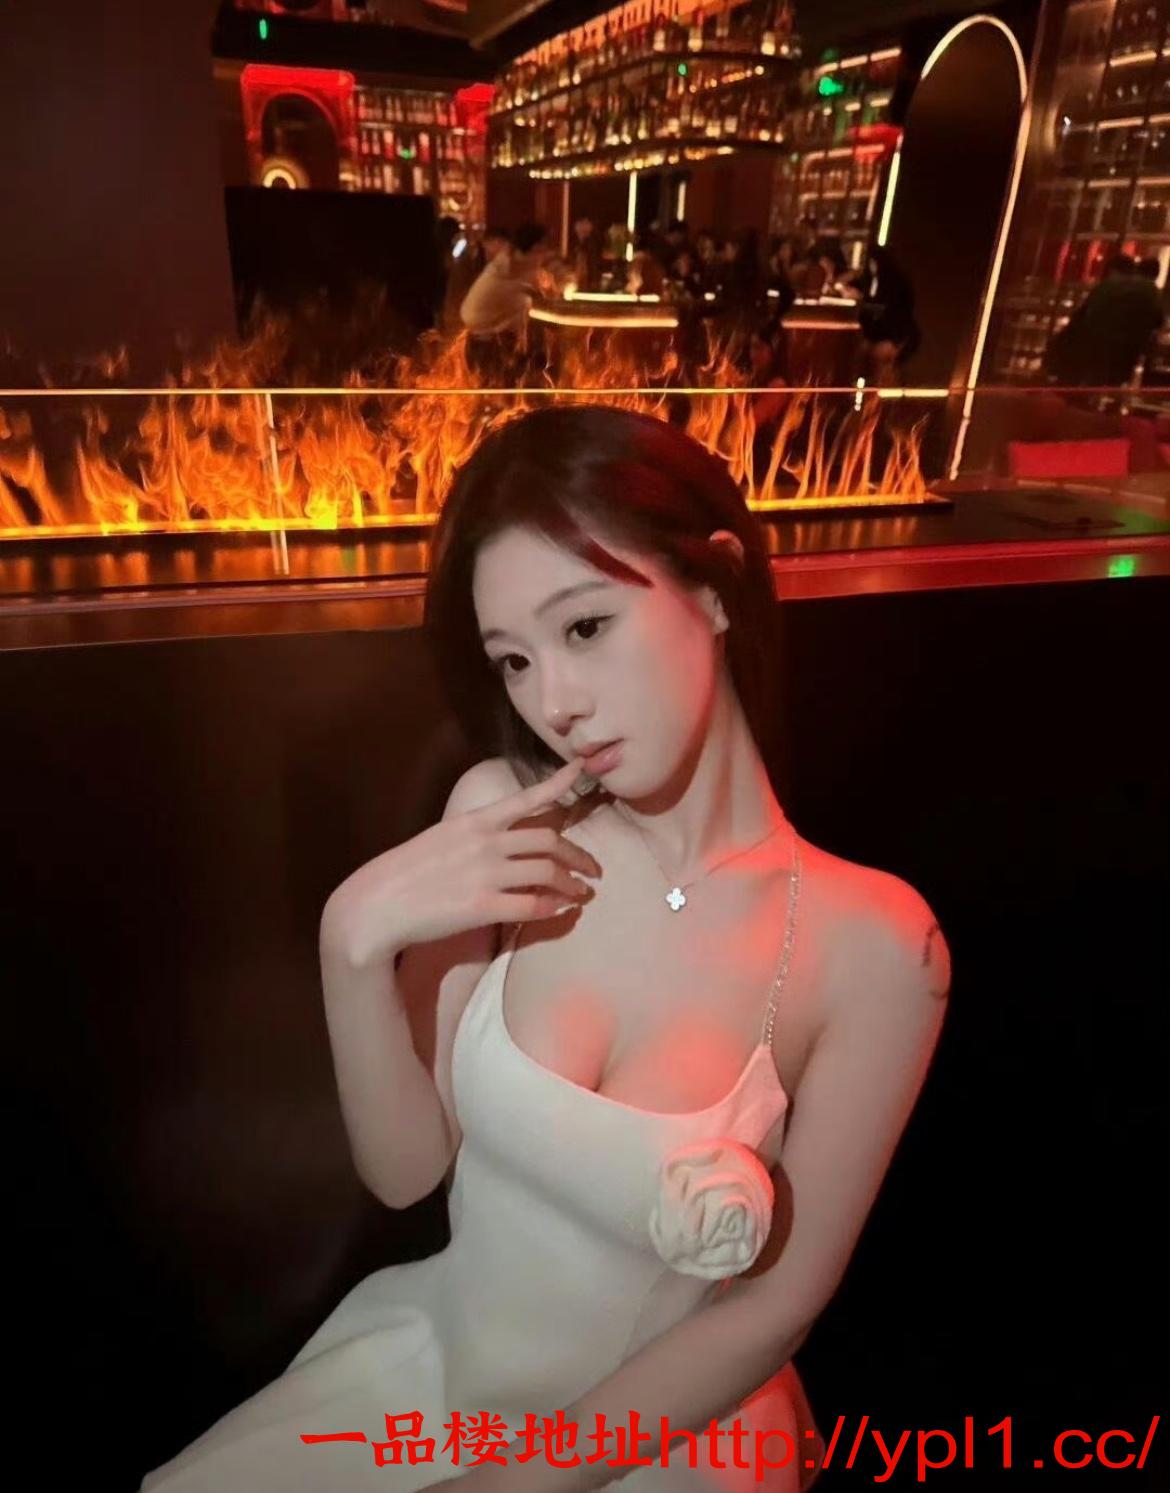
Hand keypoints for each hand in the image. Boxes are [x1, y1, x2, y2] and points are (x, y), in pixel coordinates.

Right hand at [322, 757, 601, 968]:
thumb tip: (505, 839)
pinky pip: (531, 906)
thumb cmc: (408, 872)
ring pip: (546, 873)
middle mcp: (484, 843)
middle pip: (548, 841)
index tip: (582, 768)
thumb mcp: (442, 838)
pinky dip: (553, 908)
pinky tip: (560, 910)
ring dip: (572, 884)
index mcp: (474, 822)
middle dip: (578, 855)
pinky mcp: (481, 906)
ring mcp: (484, 874)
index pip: (525, 797)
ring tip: (581, 893)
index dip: (559, 782)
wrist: (376, 903)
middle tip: (593, 869)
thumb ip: (476, 836)